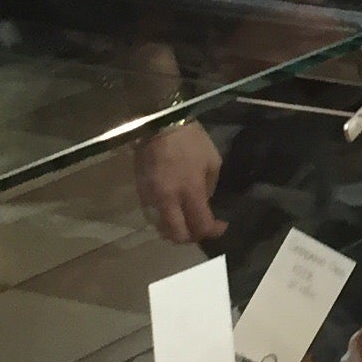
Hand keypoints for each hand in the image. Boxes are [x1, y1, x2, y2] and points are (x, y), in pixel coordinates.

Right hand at [133, 123, 225, 243]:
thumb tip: (204, 202)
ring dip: (175, 230)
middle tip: (200, 229)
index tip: (221, 226)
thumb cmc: (190, 140)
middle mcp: (168, 200)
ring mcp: (151, 198)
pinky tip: (172, 210)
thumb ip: (210, 187)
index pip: (201, 225)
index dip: (213, 231)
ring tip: (186, 221)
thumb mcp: (212, 161)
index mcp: (190, 191)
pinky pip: (152, 215)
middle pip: (177, 235)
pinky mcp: (140, 193)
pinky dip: (164, 219)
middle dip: (191, 237)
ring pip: (161, 228)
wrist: (158, 124)